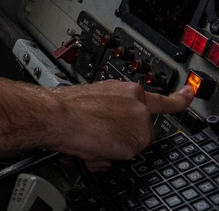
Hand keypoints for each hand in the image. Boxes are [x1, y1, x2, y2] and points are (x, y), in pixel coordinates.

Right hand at [52, 80, 193, 162]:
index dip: (179, 99)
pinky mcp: (136, 139)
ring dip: (115, 145)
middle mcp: (137, 102)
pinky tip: (94, 146)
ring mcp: (139, 120)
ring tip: (90, 139)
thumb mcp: (94, 100)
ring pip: (132, 142)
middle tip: (100, 134)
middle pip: (141, 127)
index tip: (188, 95)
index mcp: (126, 89)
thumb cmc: (66, 107)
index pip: (162, 98)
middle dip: (124, 134)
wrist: (56, 115)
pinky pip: (126, 155)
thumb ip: (111, 109)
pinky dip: (111, 155)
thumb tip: (111, 126)